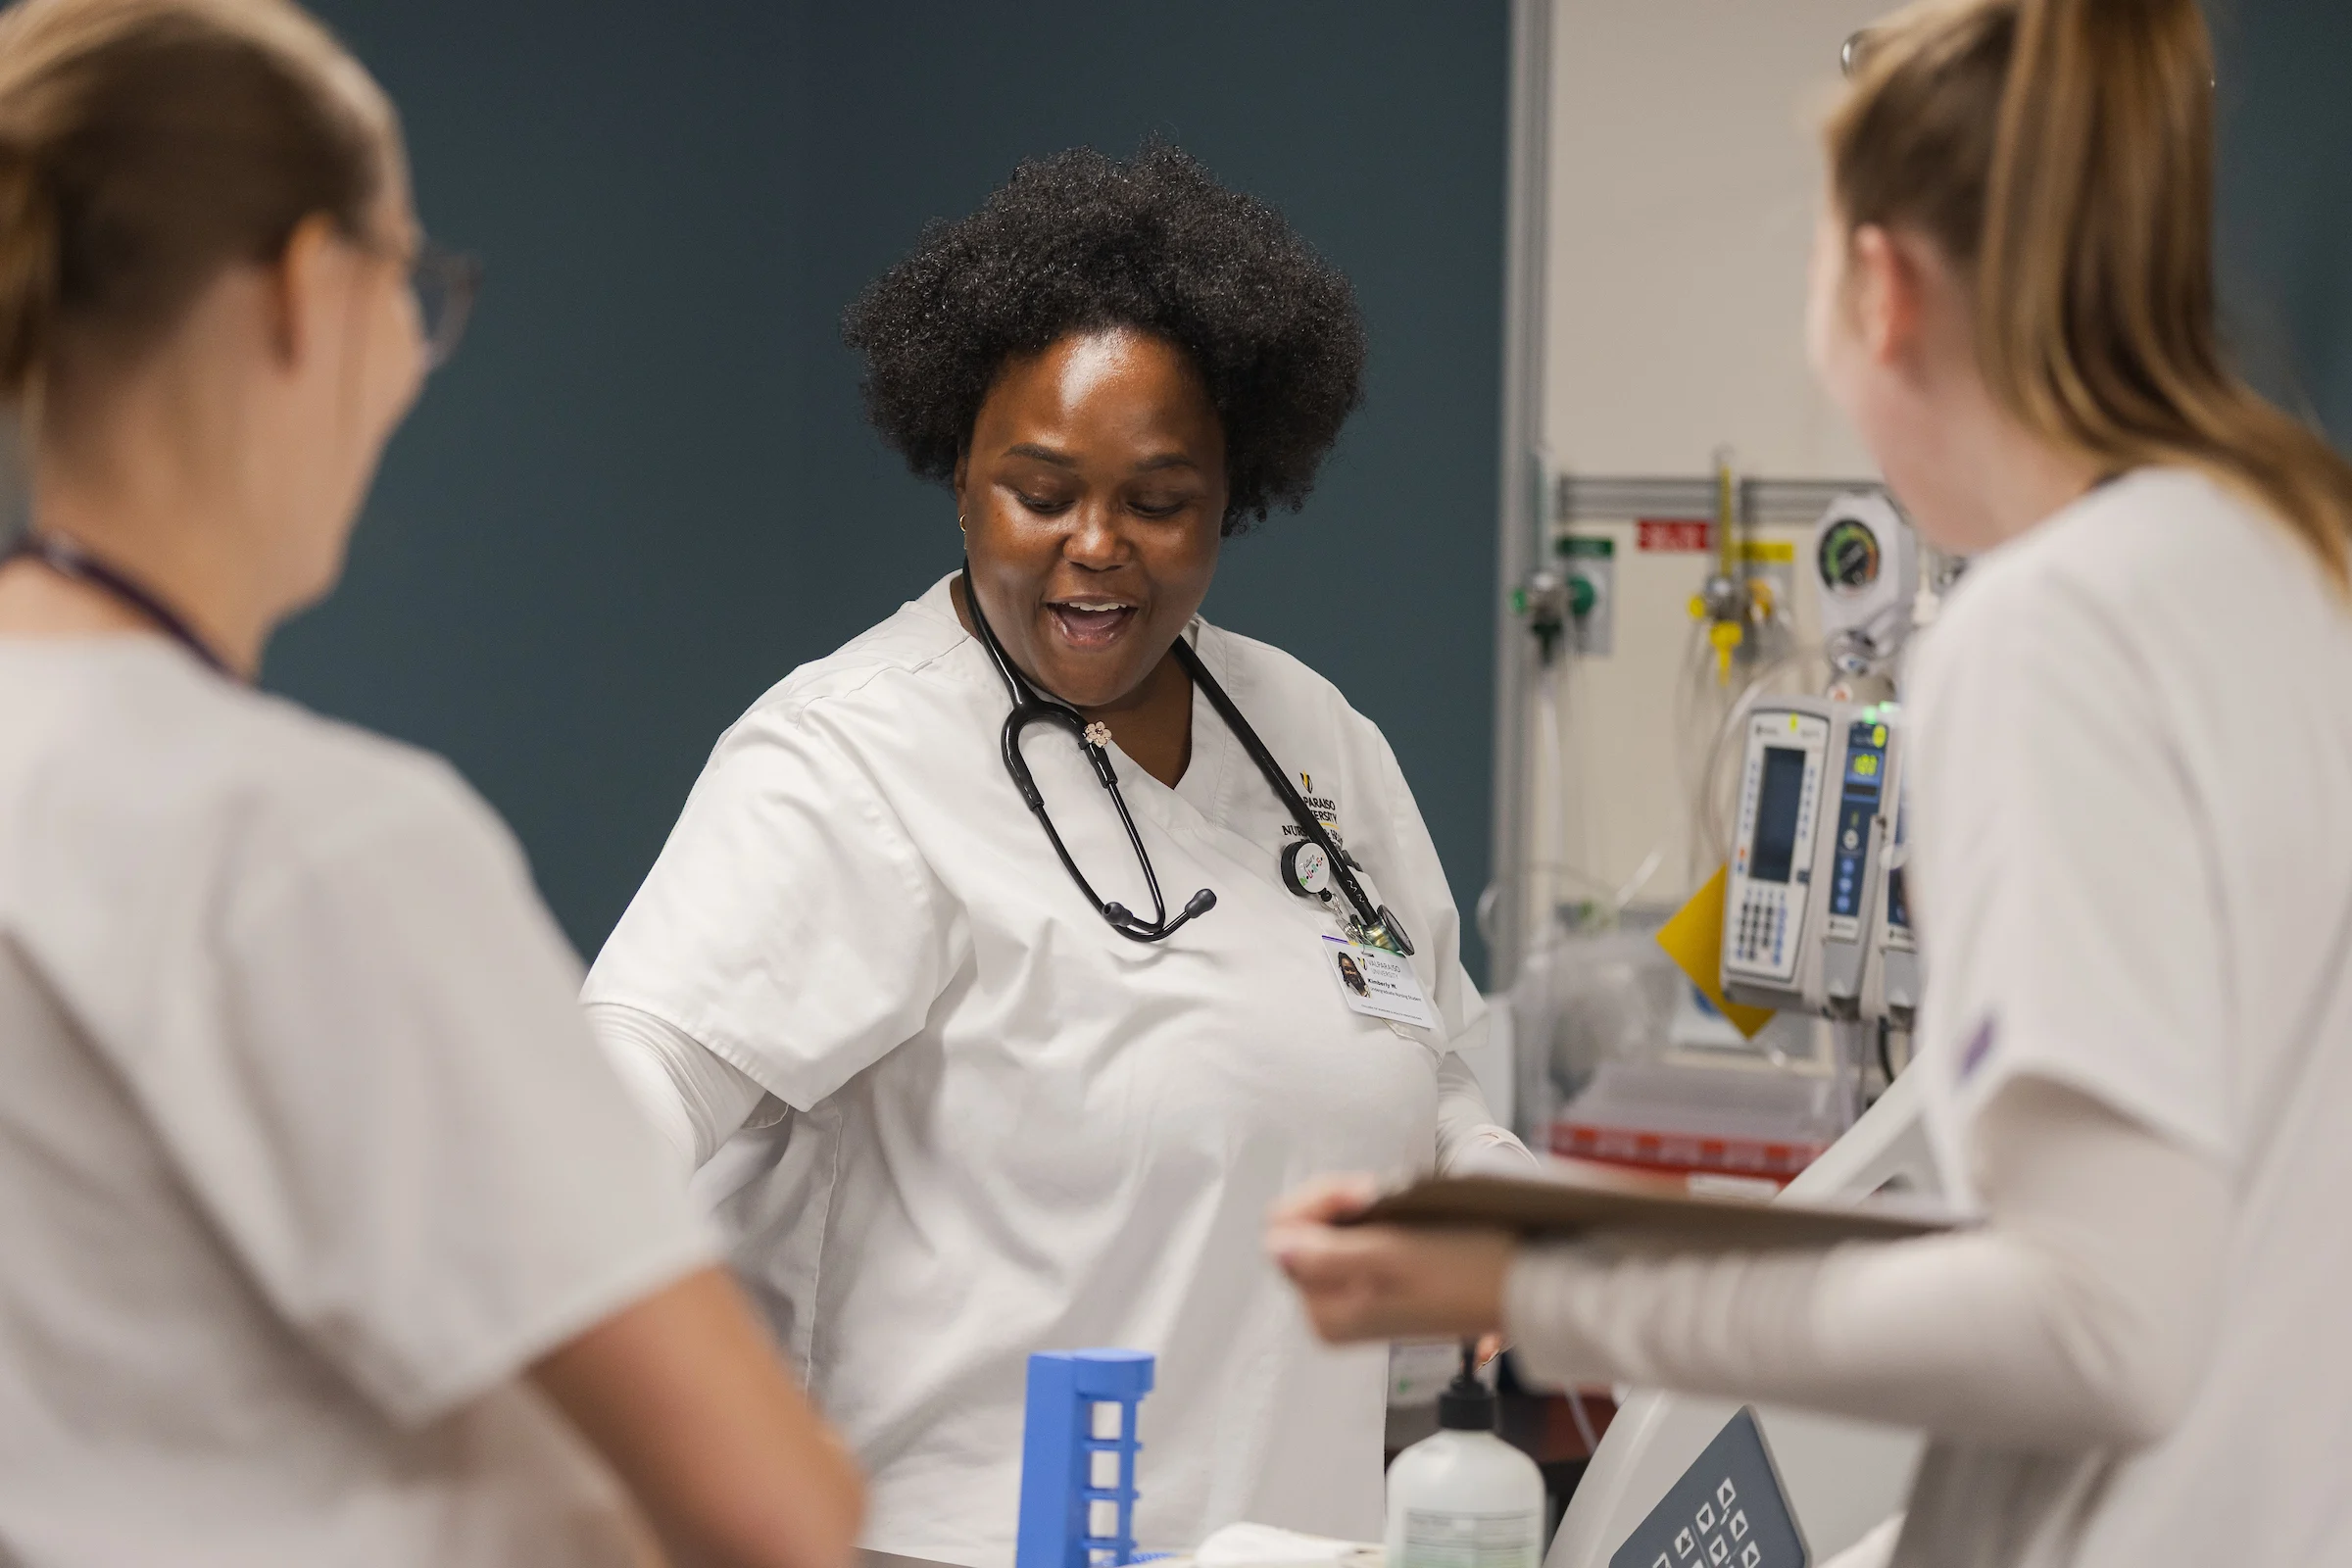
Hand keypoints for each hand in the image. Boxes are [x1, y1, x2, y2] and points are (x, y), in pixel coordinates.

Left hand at [1267, 1174, 1514, 1344]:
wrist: (1526, 1290)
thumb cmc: (1471, 1273)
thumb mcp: (1396, 1257)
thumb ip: (1329, 1256)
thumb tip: (1275, 1247)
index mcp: (1327, 1313)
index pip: (1284, 1233)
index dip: (1321, 1200)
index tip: (1367, 1190)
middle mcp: (1330, 1315)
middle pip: (1301, 1233)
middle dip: (1336, 1203)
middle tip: (1384, 1192)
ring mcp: (1351, 1303)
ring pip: (1326, 1233)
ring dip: (1355, 1209)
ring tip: (1399, 1202)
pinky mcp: (1374, 1291)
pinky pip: (1350, 1243)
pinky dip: (1370, 1221)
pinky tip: (1402, 1216)